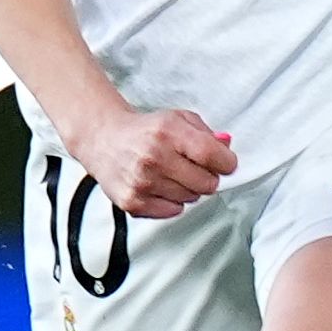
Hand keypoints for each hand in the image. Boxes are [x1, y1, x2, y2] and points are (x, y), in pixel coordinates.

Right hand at [75, 101, 238, 220]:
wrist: (104, 140)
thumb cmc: (145, 131)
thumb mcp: (178, 119)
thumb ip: (206, 133)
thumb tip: (227, 149)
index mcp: (167, 132)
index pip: (211, 155)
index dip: (227, 163)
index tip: (225, 163)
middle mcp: (154, 157)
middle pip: (206, 183)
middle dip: (207, 177)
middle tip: (195, 169)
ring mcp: (142, 182)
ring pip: (191, 199)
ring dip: (188, 189)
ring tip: (172, 174)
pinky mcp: (133, 202)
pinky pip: (173, 211)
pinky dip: (172, 202)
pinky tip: (161, 186)